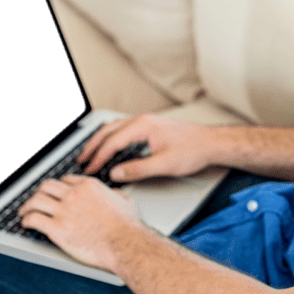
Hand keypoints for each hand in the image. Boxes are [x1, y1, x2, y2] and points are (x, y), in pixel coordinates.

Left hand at [18, 175, 141, 271]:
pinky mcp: (57, 229)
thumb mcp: (127, 202)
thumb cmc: (128, 227)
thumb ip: (118, 195)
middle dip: (39, 193)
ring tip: (24, 212)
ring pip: (35, 200)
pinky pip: (33, 219)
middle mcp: (74, 195)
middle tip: (35, 200)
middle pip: (46, 186)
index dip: (58, 187)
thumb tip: (115, 193)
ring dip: (27, 206)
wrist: (124, 244)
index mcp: (89, 187)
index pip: (65, 180)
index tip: (55, 194)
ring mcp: (64, 211)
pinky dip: (26, 220)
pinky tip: (25, 224)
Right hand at [79, 114, 219, 182]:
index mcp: (143, 126)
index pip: (112, 141)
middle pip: (108, 131)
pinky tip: (111, 147)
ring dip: (101, 141)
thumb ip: (138, 169)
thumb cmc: (193, 150)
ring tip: (90, 153)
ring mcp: (147, 122)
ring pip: (115, 129)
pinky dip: (112, 138)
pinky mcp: (151, 127)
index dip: (98, 157)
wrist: (211, 143)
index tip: (90, 169)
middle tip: (81, 160)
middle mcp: (143, 120)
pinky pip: (123, 129)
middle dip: (93, 146)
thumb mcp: (165, 164)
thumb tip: (116, 173)